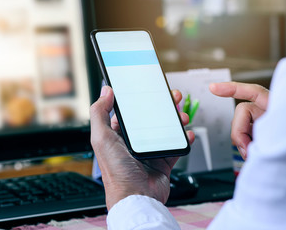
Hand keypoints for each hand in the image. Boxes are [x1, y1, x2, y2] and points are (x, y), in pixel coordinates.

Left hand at [90, 86, 194, 209]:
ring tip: (181, 116)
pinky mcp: (163, 161)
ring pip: (166, 129)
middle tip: (172, 97)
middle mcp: (133, 142)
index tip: (149, 88)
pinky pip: (176, 146)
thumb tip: (105, 91)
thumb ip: (100, 113)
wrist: (136, 198)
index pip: (130, 112)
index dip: (140, 99)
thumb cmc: (116, 172)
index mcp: (117, 135)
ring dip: (176, 120)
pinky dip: (183, 139)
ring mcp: (149, 151)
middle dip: (163, 106)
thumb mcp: (101, 138)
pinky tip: (187, 134)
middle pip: (151, 118)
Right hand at [209, 82, 268, 159]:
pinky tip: (251, 156)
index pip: (254, 92)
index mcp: (275, 106)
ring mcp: (265, 124)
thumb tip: (246, 146)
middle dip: (239, 132)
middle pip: (243, 113)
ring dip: (243, 142)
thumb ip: (263, 136)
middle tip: (247, 150)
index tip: (213, 87)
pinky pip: (246, 139)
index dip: (232, 88)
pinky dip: (246, 147)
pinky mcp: (262, 137)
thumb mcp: (280, 134)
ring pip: (242, 128)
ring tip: (252, 155)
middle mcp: (268, 113)